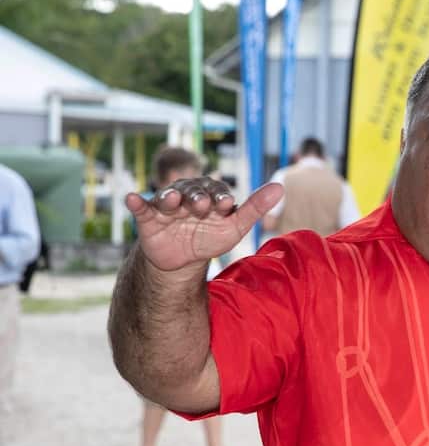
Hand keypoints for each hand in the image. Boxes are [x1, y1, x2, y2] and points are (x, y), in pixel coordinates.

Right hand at [126, 178, 282, 272]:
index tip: (228, 204)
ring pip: (168, 197)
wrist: (182, 259)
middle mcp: (187, 195)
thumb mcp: (235, 226)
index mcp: (210, 196)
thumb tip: (280, 186)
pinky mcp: (148, 217)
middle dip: (197, 197)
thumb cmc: (211, 237)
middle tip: (201, 205)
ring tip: (172, 199)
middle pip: (192, 192)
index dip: (221, 197)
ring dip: (169, 196)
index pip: (217, 192)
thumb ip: (255, 207)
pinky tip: (130, 198)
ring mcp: (167, 205)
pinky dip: (135, 202)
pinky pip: (140, 207)